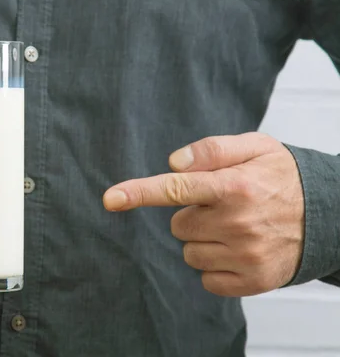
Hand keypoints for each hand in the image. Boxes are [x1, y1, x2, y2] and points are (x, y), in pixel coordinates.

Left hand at [103, 132, 304, 296]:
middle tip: (222, 207)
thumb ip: (212, 150)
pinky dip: (215, 265)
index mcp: (235, 186)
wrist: (328, 215)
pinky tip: (238, 250)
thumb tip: (172, 163)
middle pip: (179, 225)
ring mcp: (246, 255)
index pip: (176, 189)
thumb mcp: (255, 147)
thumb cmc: (283, 177)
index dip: (139, 193)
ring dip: (203, 241)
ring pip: (190, 253)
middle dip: (193, 215)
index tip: (111, 199)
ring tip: (234, 228)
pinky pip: (206, 278)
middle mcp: (238, 223)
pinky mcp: (252, 281)